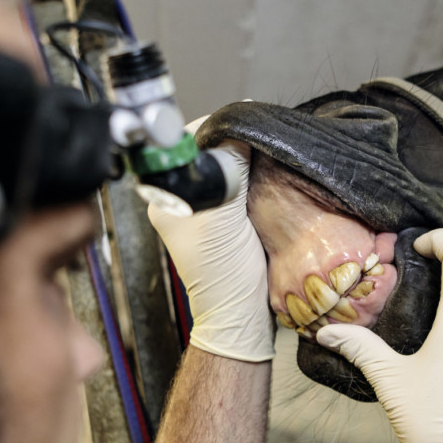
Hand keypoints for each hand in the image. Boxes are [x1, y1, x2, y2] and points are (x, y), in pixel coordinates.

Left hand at [148, 141, 273, 361]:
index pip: (187, 144)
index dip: (216, 131)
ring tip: (271, 152)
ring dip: (251, 159)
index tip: (245, 127)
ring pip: (229, 166)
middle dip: (236, 142)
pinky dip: (259, 175)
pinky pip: (244, 183)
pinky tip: (273, 172)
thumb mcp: (223, 217)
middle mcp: (186, 197)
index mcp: (169, 196)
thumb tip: (238, 131)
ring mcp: (211, 207)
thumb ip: (227, 173)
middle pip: (210, 152)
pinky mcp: (233, 216)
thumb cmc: (224, 275)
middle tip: (262, 137)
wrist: (245, 316)